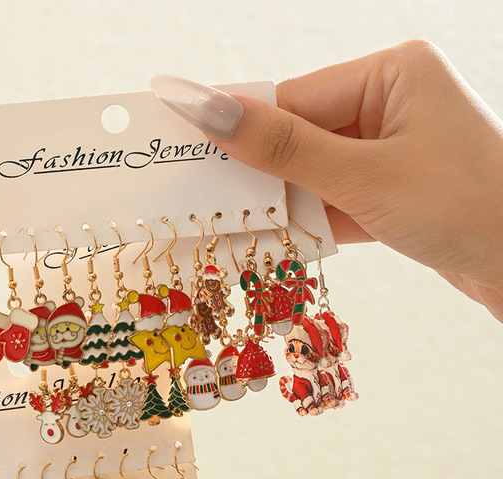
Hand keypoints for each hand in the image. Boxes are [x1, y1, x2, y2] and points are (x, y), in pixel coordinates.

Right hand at [151, 40, 502, 322]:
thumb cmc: (464, 206)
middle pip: (298, 137)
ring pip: (312, 174)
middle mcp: (392, 104)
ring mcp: (393, 150)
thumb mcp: (363, 177)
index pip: (292, 99)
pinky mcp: (394, 193)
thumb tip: (206, 108)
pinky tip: (273, 240)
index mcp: (392, 73)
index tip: (180, 146)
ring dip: (279, 204)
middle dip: (256, 173)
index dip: (235, 127)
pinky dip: (307, 223)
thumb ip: (282, 147)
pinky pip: (334, 200)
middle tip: (195, 197)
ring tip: (228, 226)